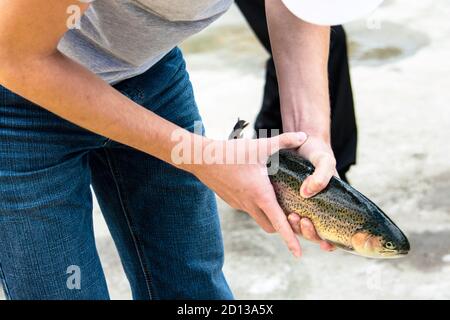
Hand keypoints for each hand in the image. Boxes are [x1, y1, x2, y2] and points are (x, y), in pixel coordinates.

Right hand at [189, 132, 307, 256]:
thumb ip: (284, 141)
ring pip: (259, 217)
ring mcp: (239, 204)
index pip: (279, 224)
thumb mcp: (260, 146)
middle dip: (283, 228)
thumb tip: (305, 136)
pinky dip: (258, 206)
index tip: (298, 254)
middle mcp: (250, 204)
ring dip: (269, 215)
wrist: (202, 159)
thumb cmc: (231, 153)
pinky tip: (260, 190)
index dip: (290, 240)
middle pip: (270, 226)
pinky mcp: (232, 200)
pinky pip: (248, 208)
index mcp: (260, 195)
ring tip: (279, 202)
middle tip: (294, 217)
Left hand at [292, 135, 337, 250]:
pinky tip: (280, 214)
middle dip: (309, 233)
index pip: (334, 230)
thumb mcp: (324, 161)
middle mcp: (317, 206)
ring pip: (299, 224)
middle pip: (315, 231)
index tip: (325, 243)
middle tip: (301, 220)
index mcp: (331, 202)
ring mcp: (302, 203)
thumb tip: (306, 193)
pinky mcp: (287, 198)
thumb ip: (322, 176)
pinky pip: (285, 212)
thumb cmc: (318, 152)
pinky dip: (283, 216)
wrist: (300, 140)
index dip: (331, 242)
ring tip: (291, 216)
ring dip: (295, 227)